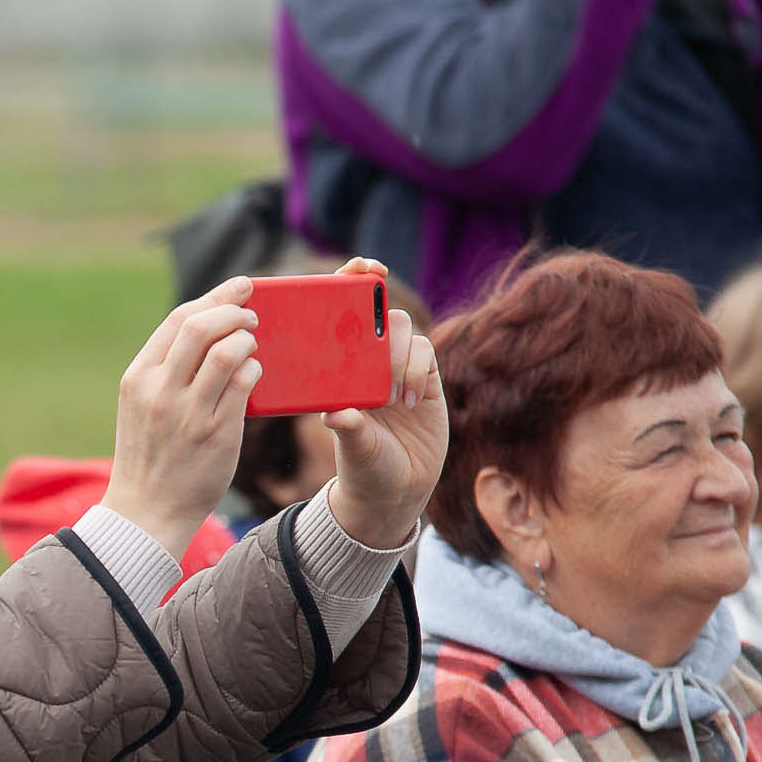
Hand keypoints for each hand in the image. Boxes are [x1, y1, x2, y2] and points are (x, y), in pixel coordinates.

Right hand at [105, 279, 262, 557]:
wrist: (146, 513)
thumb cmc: (149, 458)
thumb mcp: (140, 408)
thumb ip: (164, 373)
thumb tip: (206, 334)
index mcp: (138, 378)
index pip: (176, 320)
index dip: (213, 297)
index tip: (237, 289)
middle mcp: (159, 391)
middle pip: (200, 326)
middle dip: (233, 309)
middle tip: (252, 313)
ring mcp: (188, 412)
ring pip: (226, 351)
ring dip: (247, 338)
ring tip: (254, 342)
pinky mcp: (216, 433)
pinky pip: (243, 383)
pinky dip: (254, 368)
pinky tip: (255, 372)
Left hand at [322, 258, 446, 548]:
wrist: (398, 492)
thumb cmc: (365, 469)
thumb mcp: (354, 451)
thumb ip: (349, 430)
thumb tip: (336, 412)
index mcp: (335, 370)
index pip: (337, 317)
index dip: (348, 284)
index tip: (358, 269)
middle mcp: (364, 362)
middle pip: (374, 313)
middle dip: (374, 301)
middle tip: (374, 302)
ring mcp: (395, 367)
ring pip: (400, 330)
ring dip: (394, 352)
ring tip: (390, 396)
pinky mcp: (425, 377)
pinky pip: (423, 350)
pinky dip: (415, 366)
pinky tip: (409, 398)